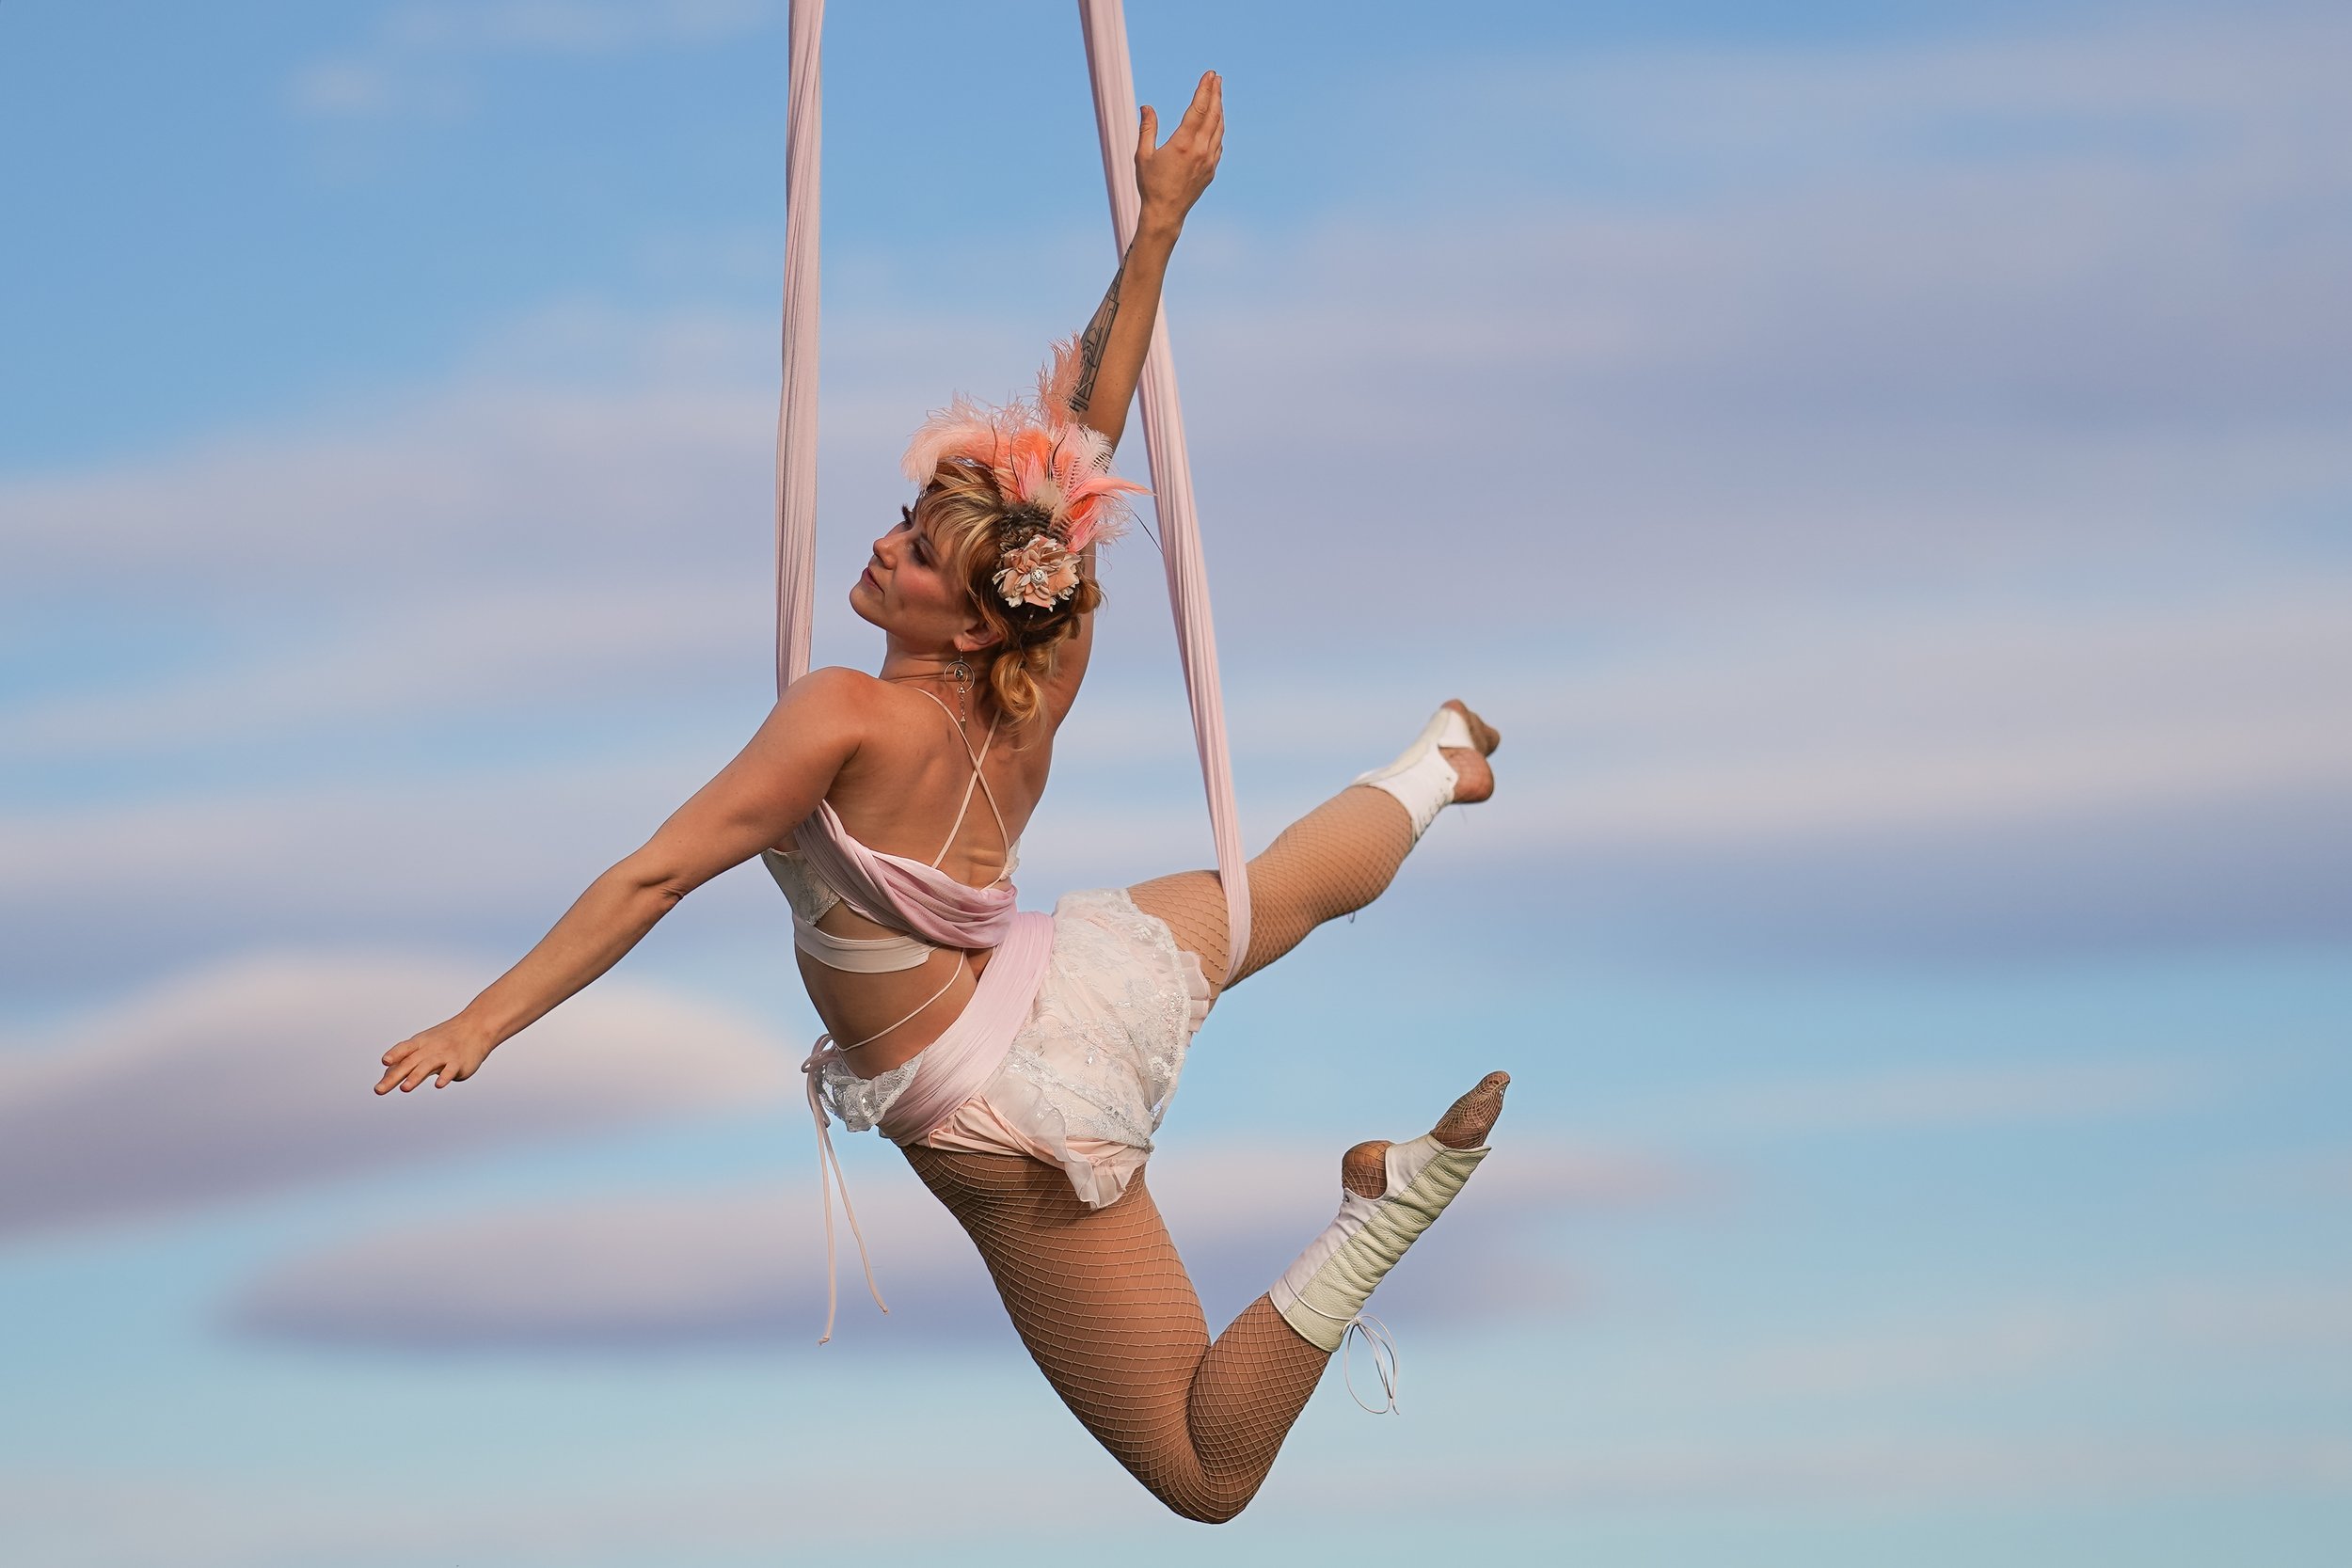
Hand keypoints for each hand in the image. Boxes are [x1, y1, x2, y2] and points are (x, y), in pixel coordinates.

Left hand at [377, 1017, 494, 1093]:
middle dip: (393, 1077)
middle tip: (378, 1090)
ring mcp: (445, 1055)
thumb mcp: (424, 1045)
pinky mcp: (459, 1063)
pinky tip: (438, 1085)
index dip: (394, 1054)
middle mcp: (430, 1049)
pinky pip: (450, 1070)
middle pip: (409, 1063)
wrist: (477, 1026)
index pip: (404, 1048)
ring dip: (415, 1077)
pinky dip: (444, 1077)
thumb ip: (406, 1061)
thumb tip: (386, 1076)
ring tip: (404, 1089)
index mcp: (420, 1043)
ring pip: (427, 1066)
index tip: (384, 1062)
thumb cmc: (446, 1038)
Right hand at [1136, 70, 1222, 229]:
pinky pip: (1218, 143)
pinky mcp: (1211, 170)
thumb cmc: (1150, 185)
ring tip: (1217, 95)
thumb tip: (1147, 106)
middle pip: (1213, 114)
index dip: (1205, 89)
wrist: (1165, 214)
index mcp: (1183, 144)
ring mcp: (1209, 161)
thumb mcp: (1143, 155)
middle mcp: (1200, 150)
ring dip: (1219, 109)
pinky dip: (1218, 128)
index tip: (1210, 75)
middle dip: (1215, 94)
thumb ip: (1146, 129)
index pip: (1199, 109)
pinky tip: (1216, 121)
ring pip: (1219, 128)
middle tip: (1217, 78)